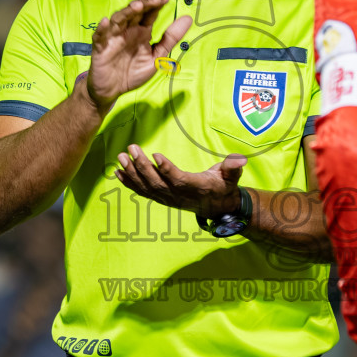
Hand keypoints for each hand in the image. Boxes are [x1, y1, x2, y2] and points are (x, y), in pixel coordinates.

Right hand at [85, 0, 192, 111]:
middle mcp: (127, 31)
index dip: (156, 4)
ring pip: (118, 19)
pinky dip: (101, 29)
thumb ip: (170, 38)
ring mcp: (113, 37)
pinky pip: (99, 36)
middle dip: (144, 4)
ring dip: (126, 12)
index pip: (149, 13)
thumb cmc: (134, 72)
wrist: (113, 90)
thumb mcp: (157, 57)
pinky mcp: (100, 48)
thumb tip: (188, 19)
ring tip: (136, 6)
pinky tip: (105, 22)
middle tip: (154, 0)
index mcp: (141, 32)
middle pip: (134, 12)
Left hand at [114, 146, 244, 216]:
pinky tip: (117, 171)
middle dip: (142, 166)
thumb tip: (240, 160)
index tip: (156, 155)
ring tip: (121, 157)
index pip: (179, 180)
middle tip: (131, 149)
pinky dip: (128, 182)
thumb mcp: (232, 177)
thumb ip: (233, 167)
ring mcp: (168, 199)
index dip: (167, 169)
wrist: (217, 207)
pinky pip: (142, 192)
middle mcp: (179, 195)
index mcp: (196, 188)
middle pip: (157, 183)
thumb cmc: (224, 186)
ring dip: (132, 173)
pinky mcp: (161, 198)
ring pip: (146, 187)